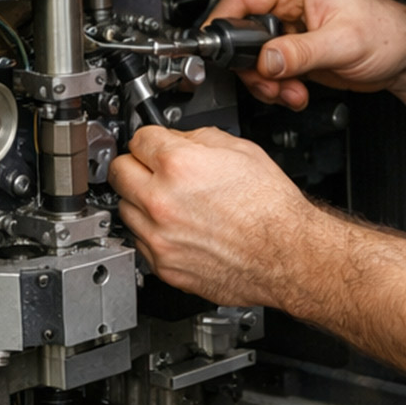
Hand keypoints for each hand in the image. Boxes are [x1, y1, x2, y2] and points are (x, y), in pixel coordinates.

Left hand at [108, 124, 316, 304]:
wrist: (286, 255)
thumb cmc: (271, 209)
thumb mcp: (242, 151)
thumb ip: (199, 139)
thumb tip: (179, 139)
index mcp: (179, 165)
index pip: (138, 139)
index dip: (150, 139)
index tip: (153, 144)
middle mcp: (161, 201)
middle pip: (119, 172)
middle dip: (136, 166)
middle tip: (152, 168)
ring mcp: (159, 237)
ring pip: (125, 208)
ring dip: (141, 201)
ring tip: (171, 201)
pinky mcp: (163, 265)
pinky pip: (140, 240)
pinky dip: (153, 232)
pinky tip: (178, 227)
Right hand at [206, 0, 405, 110]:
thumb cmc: (387, 33)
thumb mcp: (342, 43)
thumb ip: (299, 53)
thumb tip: (266, 60)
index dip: (224, 27)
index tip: (219, 55)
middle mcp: (288, 2)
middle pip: (242, 32)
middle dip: (253, 66)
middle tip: (269, 84)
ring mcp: (289, 27)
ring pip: (253, 57)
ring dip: (266, 82)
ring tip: (290, 92)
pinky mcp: (294, 49)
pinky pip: (269, 70)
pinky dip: (277, 87)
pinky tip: (296, 92)